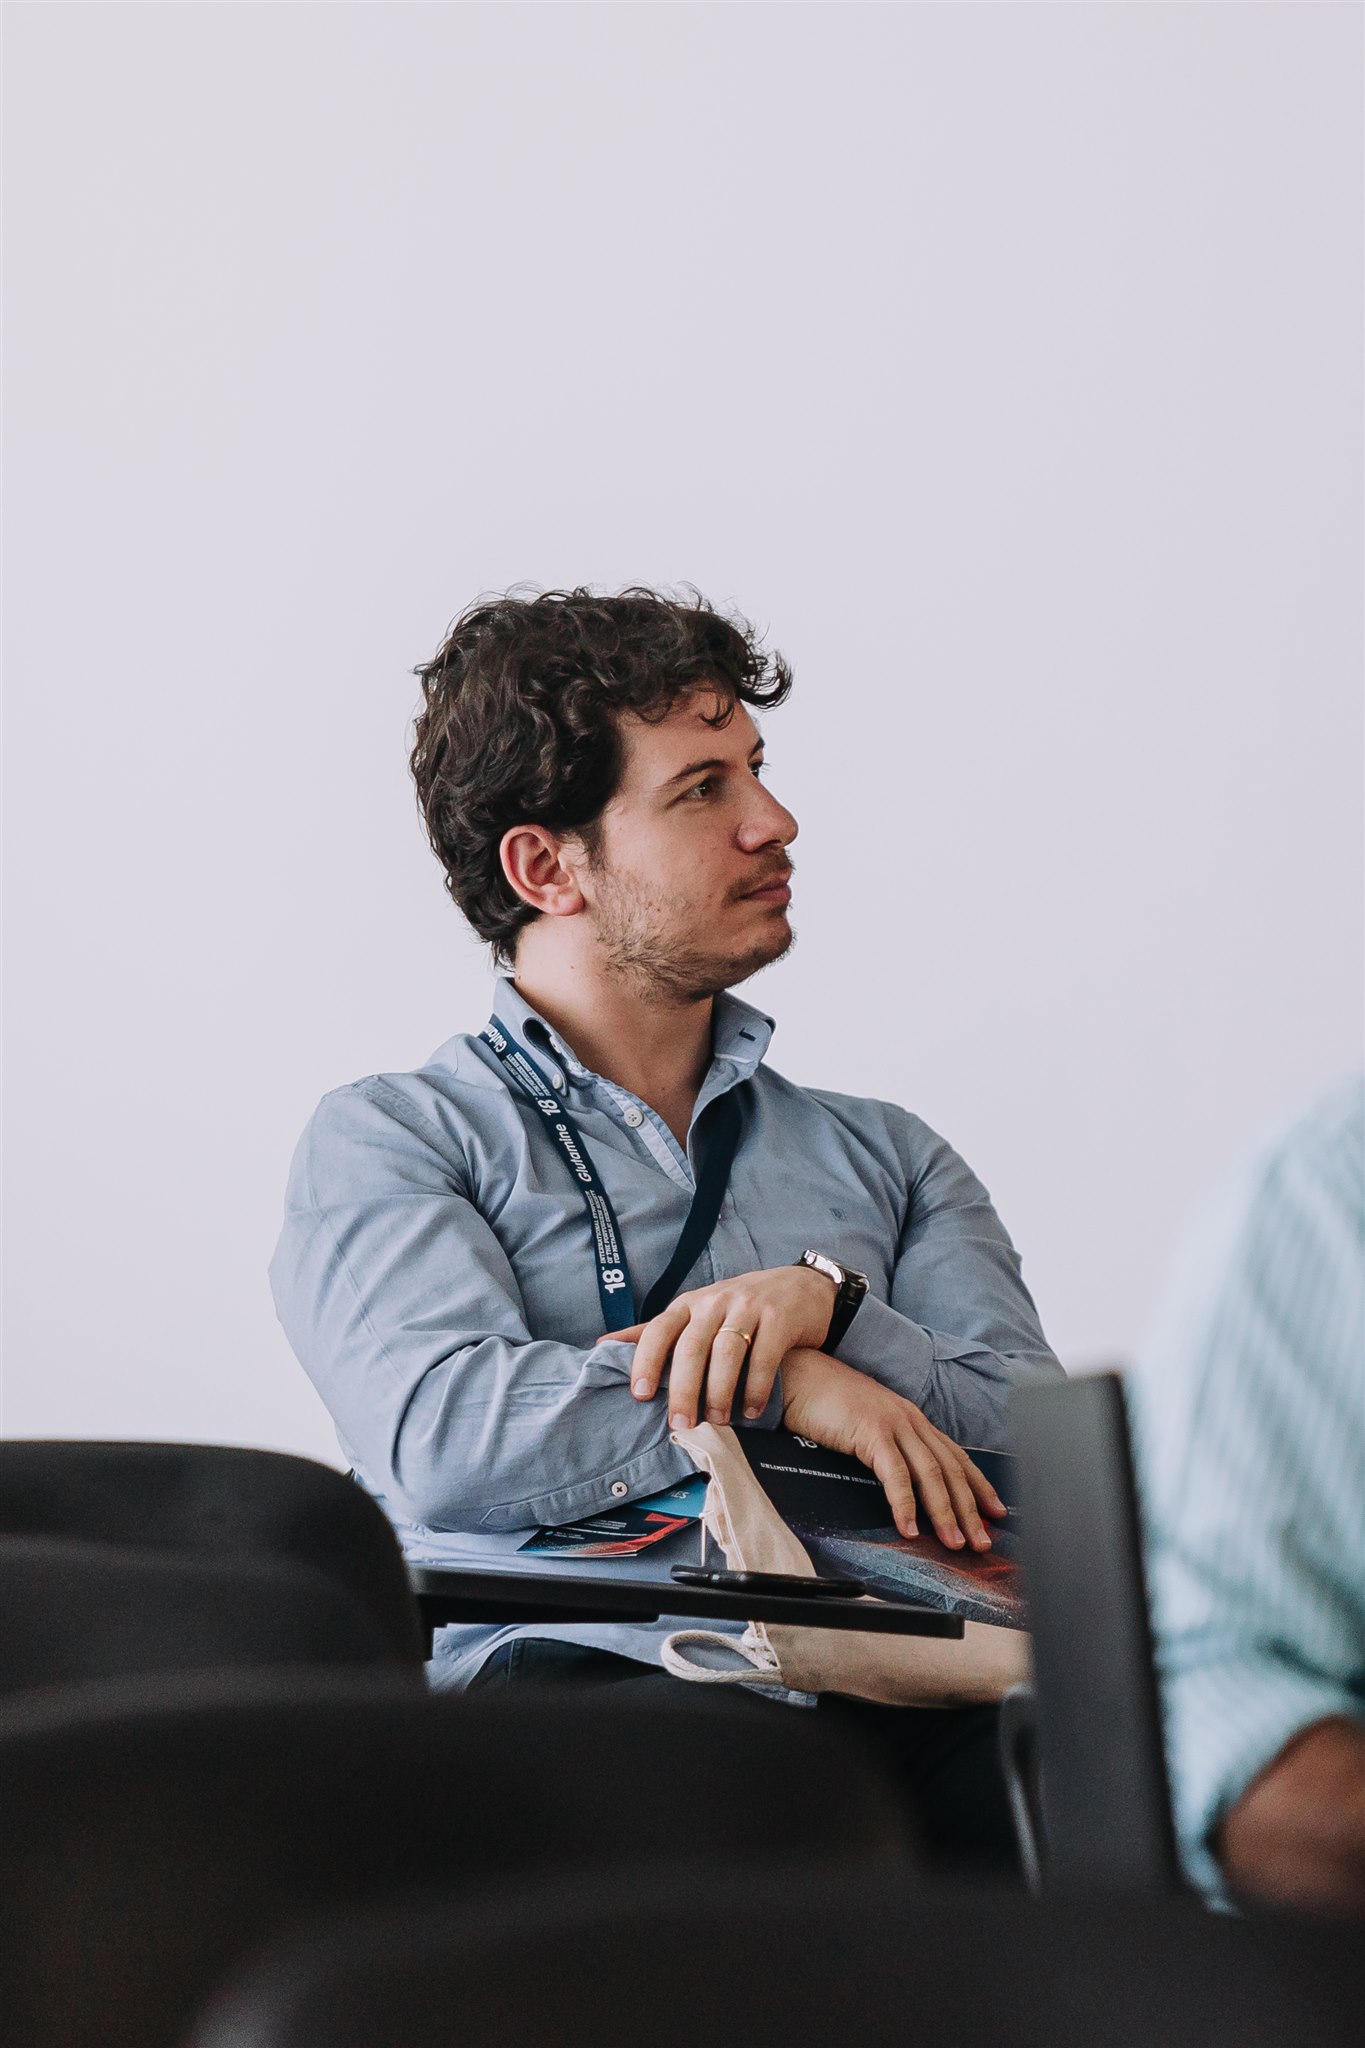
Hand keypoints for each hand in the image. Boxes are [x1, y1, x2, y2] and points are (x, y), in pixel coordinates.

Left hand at [604, 1264, 838, 1429]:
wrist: (801, 1286)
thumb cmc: (738, 1307)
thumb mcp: (696, 1312)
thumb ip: (656, 1331)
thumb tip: (602, 1345)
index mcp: (689, 1304)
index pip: (659, 1330)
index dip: (647, 1361)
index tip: (640, 1396)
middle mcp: (715, 1302)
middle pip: (692, 1346)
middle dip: (684, 1389)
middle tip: (681, 1425)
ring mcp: (748, 1307)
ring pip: (727, 1352)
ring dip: (719, 1391)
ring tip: (718, 1421)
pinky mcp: (779, 1318)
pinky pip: (763, 1356)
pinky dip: (755, 1388)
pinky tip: (752, 1411)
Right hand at [778, 1347, 1006, 1551]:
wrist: (799, 1376)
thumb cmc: (827, 1404)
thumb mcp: (869, 1426)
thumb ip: (890, 1449)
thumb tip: (904, 1485)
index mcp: (913, 1420)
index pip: (956, 1456)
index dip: (979, 1486)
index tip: (996, 1512)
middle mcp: (911, 1420)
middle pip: (951, 1470)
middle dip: (970, 1509)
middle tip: (983, 1542)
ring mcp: (893, 1424)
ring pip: (931, 1474)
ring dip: (945, 1513)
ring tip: (954, 1543)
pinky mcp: (871, 1432)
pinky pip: (895, 1474)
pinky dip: (904, 1504)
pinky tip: (908, 1528)